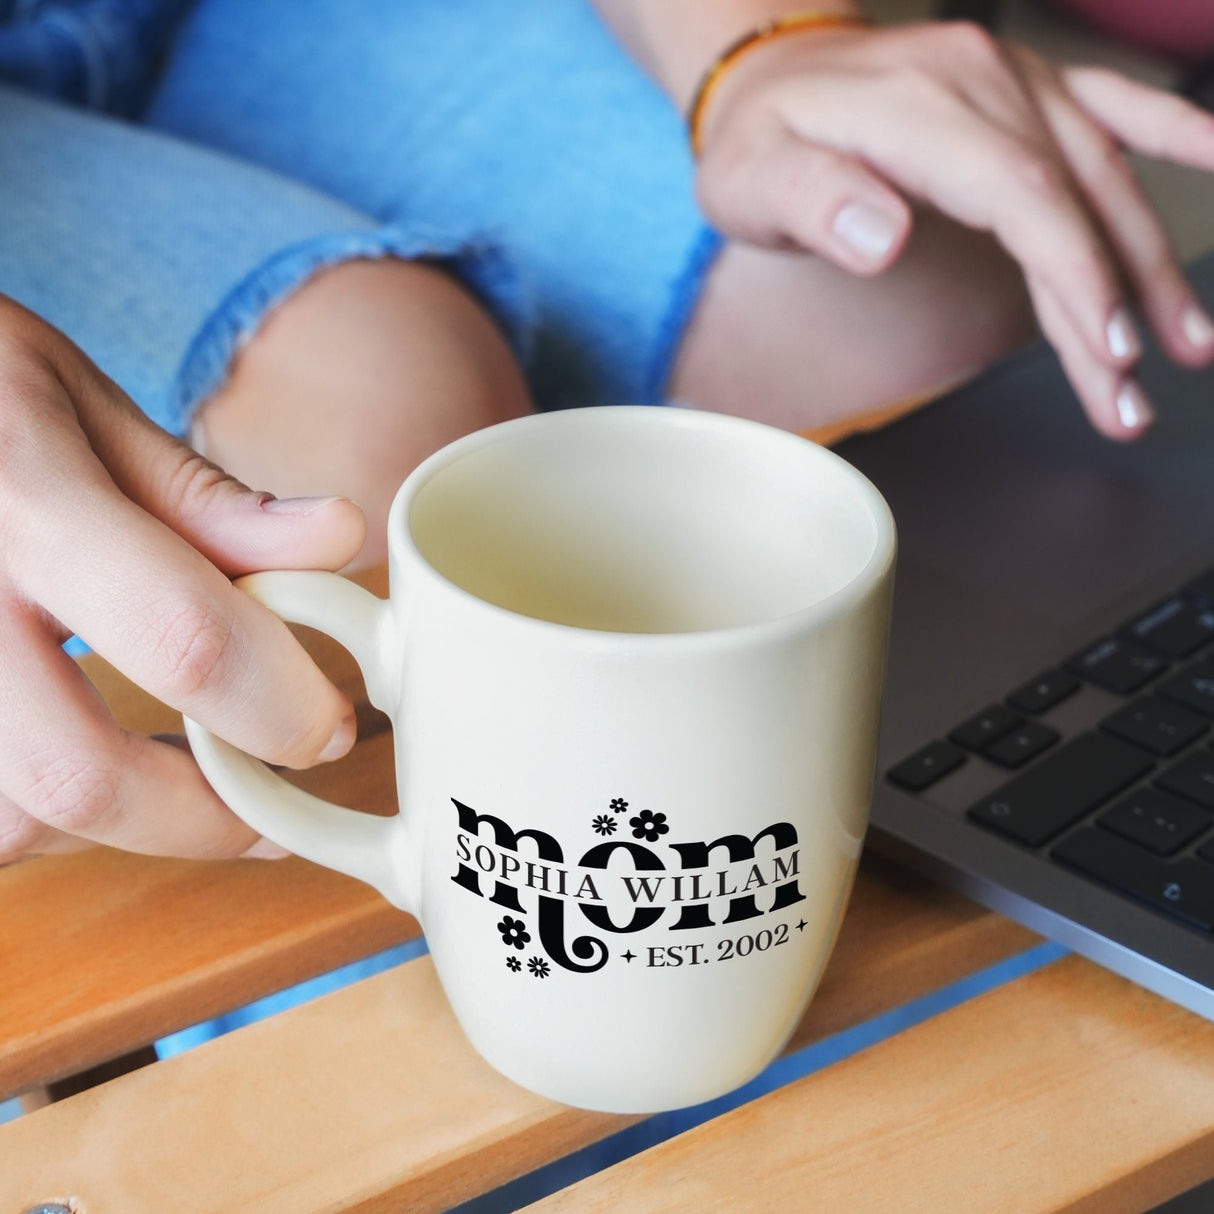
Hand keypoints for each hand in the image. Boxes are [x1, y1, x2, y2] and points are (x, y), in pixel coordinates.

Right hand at [0, 296, 366, 860]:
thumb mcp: (77, 405)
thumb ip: (203, 496)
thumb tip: (340, 537)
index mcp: (22, 500)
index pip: (182, 637)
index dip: (277, 707)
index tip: (327, 730)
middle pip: (78, 777)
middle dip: (202, 817)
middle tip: (266, 804)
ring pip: (11, 824)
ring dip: (115, 828)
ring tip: (172, 780)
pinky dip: (41, 819)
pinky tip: (82, 766)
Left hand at [693, 20, 1213, 438]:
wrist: (768, 74)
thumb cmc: (759, 141)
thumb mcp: (753, 179)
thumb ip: (814, 202)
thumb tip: (882, 234)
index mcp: (921, 105)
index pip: (1022, 196)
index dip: (1073, 275)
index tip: (1107, 348)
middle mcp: (984, 80)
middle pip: (1073, 198)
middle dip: (1118, 301)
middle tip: (1136, 394)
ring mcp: (1013, 78)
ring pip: (1104, 172)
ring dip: (1149, 260)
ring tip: (1188, 342)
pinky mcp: (1026, 88)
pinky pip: (1113, 102)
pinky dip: (1172, 130)